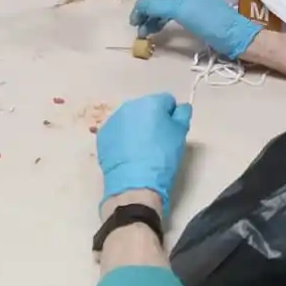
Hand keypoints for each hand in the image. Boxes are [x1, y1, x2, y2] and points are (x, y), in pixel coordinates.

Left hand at [97, 92, 192, 208]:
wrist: (135, 184)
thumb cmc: (162, 157)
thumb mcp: (180, 135)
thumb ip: (183, 115)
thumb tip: (179, 108)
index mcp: (150, 102)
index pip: (167, 101)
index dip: (172, 116)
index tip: (171, 132)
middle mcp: (129, 106)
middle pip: (146, 108)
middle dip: (152, 120)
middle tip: (157, 142)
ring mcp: (113, 120)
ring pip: (131, 119)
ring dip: (137, 128)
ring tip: (142, 150)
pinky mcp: (103, 135)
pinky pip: (118, 132)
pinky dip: (123, 139)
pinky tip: (129, 154)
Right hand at [121, 0, 261, 59]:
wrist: (231, 34)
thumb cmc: (205, 17)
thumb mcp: (177, 9)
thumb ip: (154, 6)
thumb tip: (139, 6)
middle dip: (143, 6)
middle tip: (134, 23)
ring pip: (161, 3)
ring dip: (150, 16)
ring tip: (142, 33)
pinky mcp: (190, 11)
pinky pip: (169, 12)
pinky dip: (159, 20)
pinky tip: (152, 32)